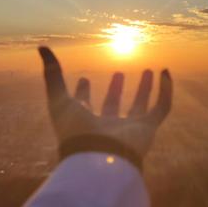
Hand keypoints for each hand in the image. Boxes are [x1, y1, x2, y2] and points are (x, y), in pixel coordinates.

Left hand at [39, 46, 171, 157]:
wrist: (98, 159)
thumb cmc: (75, 130)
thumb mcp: (58, 97)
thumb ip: (52, 73)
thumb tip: (41, 47)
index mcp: (84, 120)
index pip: (84, 103)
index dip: (83, 91)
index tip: (83, 78)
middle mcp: (106, 124)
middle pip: (112, 104)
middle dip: (115, 88)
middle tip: (118, 72)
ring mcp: (129, 127)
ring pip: (139, 105)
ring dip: (144, 88)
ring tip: (148, 70)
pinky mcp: (148, 129)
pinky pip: (162, 107)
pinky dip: (166, 91)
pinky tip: (165, 72)